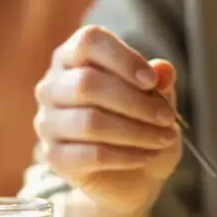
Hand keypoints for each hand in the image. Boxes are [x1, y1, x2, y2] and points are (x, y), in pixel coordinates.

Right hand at [34, 26, 181, 213]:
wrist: (133, 175)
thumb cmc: (140, 124)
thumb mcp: (158, 100)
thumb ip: (159, 81)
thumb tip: (163, 70)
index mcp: (73, 57)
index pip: (89, 42)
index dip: (123, 58)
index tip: (152, 81)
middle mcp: (52, 86)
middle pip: (87, 83)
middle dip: (136, 102)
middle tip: (168, 118)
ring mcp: (48, 123)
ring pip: (90, 122)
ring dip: (136, 131)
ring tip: (164, 138)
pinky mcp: (54, 157)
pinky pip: (92, 154)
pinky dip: (127, 156)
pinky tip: (148, 155)